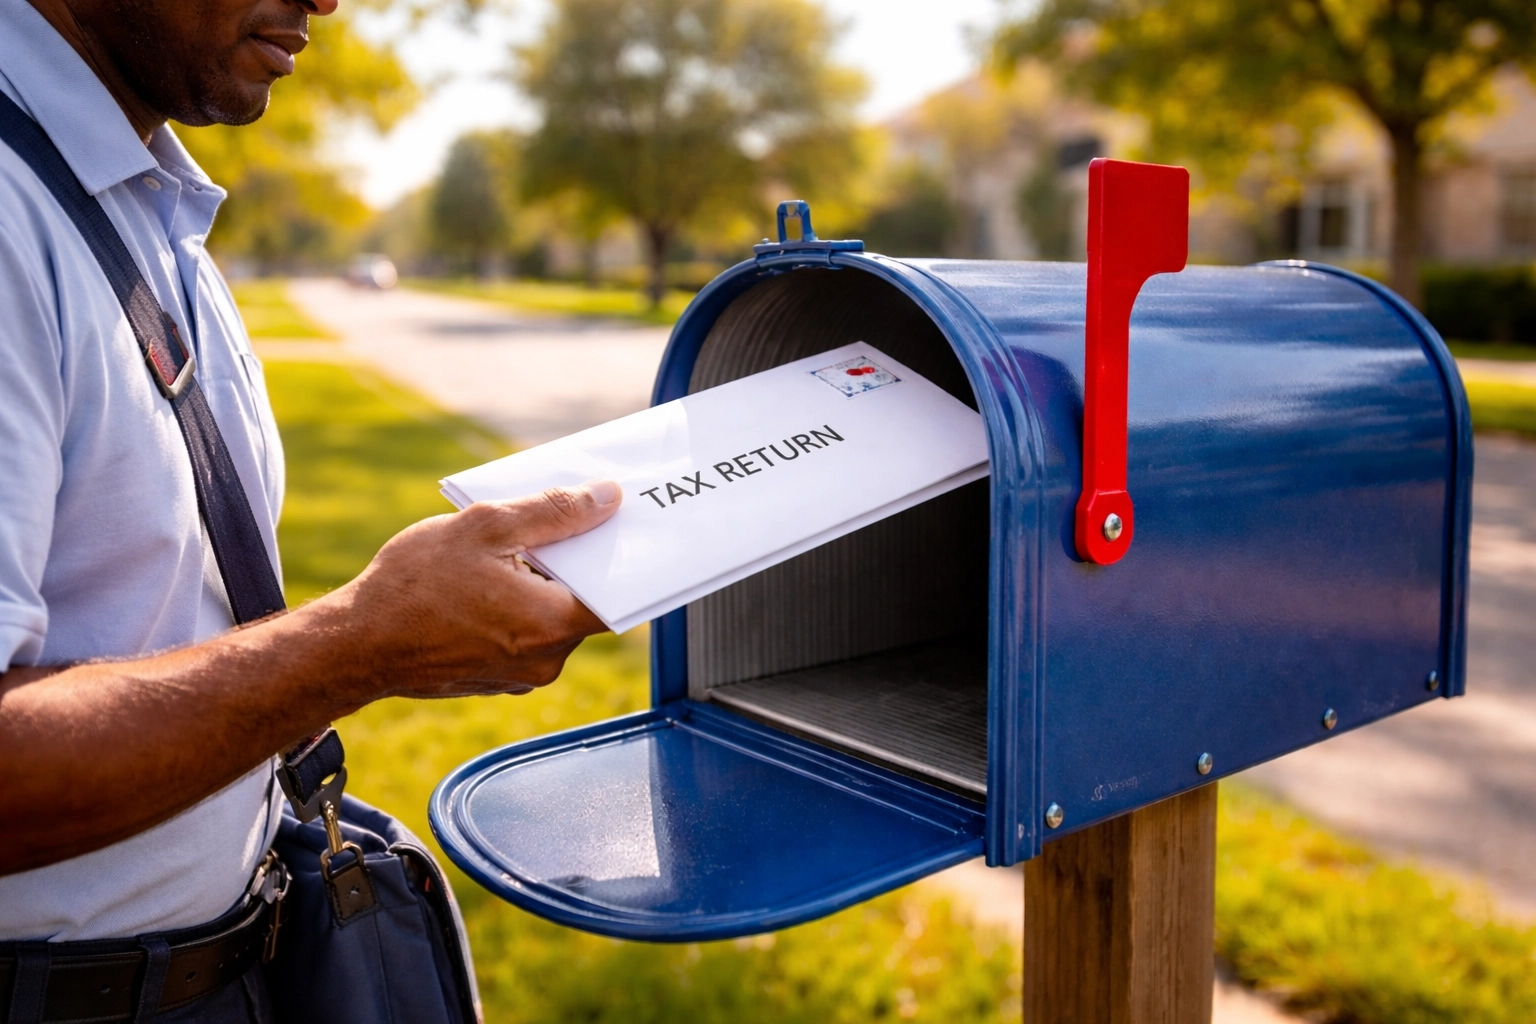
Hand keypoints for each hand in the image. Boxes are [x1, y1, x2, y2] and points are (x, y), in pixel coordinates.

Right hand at [333, 480, 621, 700]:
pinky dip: (514, 608)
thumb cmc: (413, 587)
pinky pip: (522, 636)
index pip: (618, 593)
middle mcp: (546, 660)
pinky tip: (483, 582)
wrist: (353, 645)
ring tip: (500, 553)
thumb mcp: (486, 527)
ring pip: (548, 619)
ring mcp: (520, 676)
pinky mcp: (496, 679)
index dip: (622, 557)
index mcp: (553, 624)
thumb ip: (554, 512)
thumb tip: (606, 498)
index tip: (620, 529)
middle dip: (568, 563)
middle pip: (581, 603)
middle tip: (548, 526)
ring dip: (536, 584)